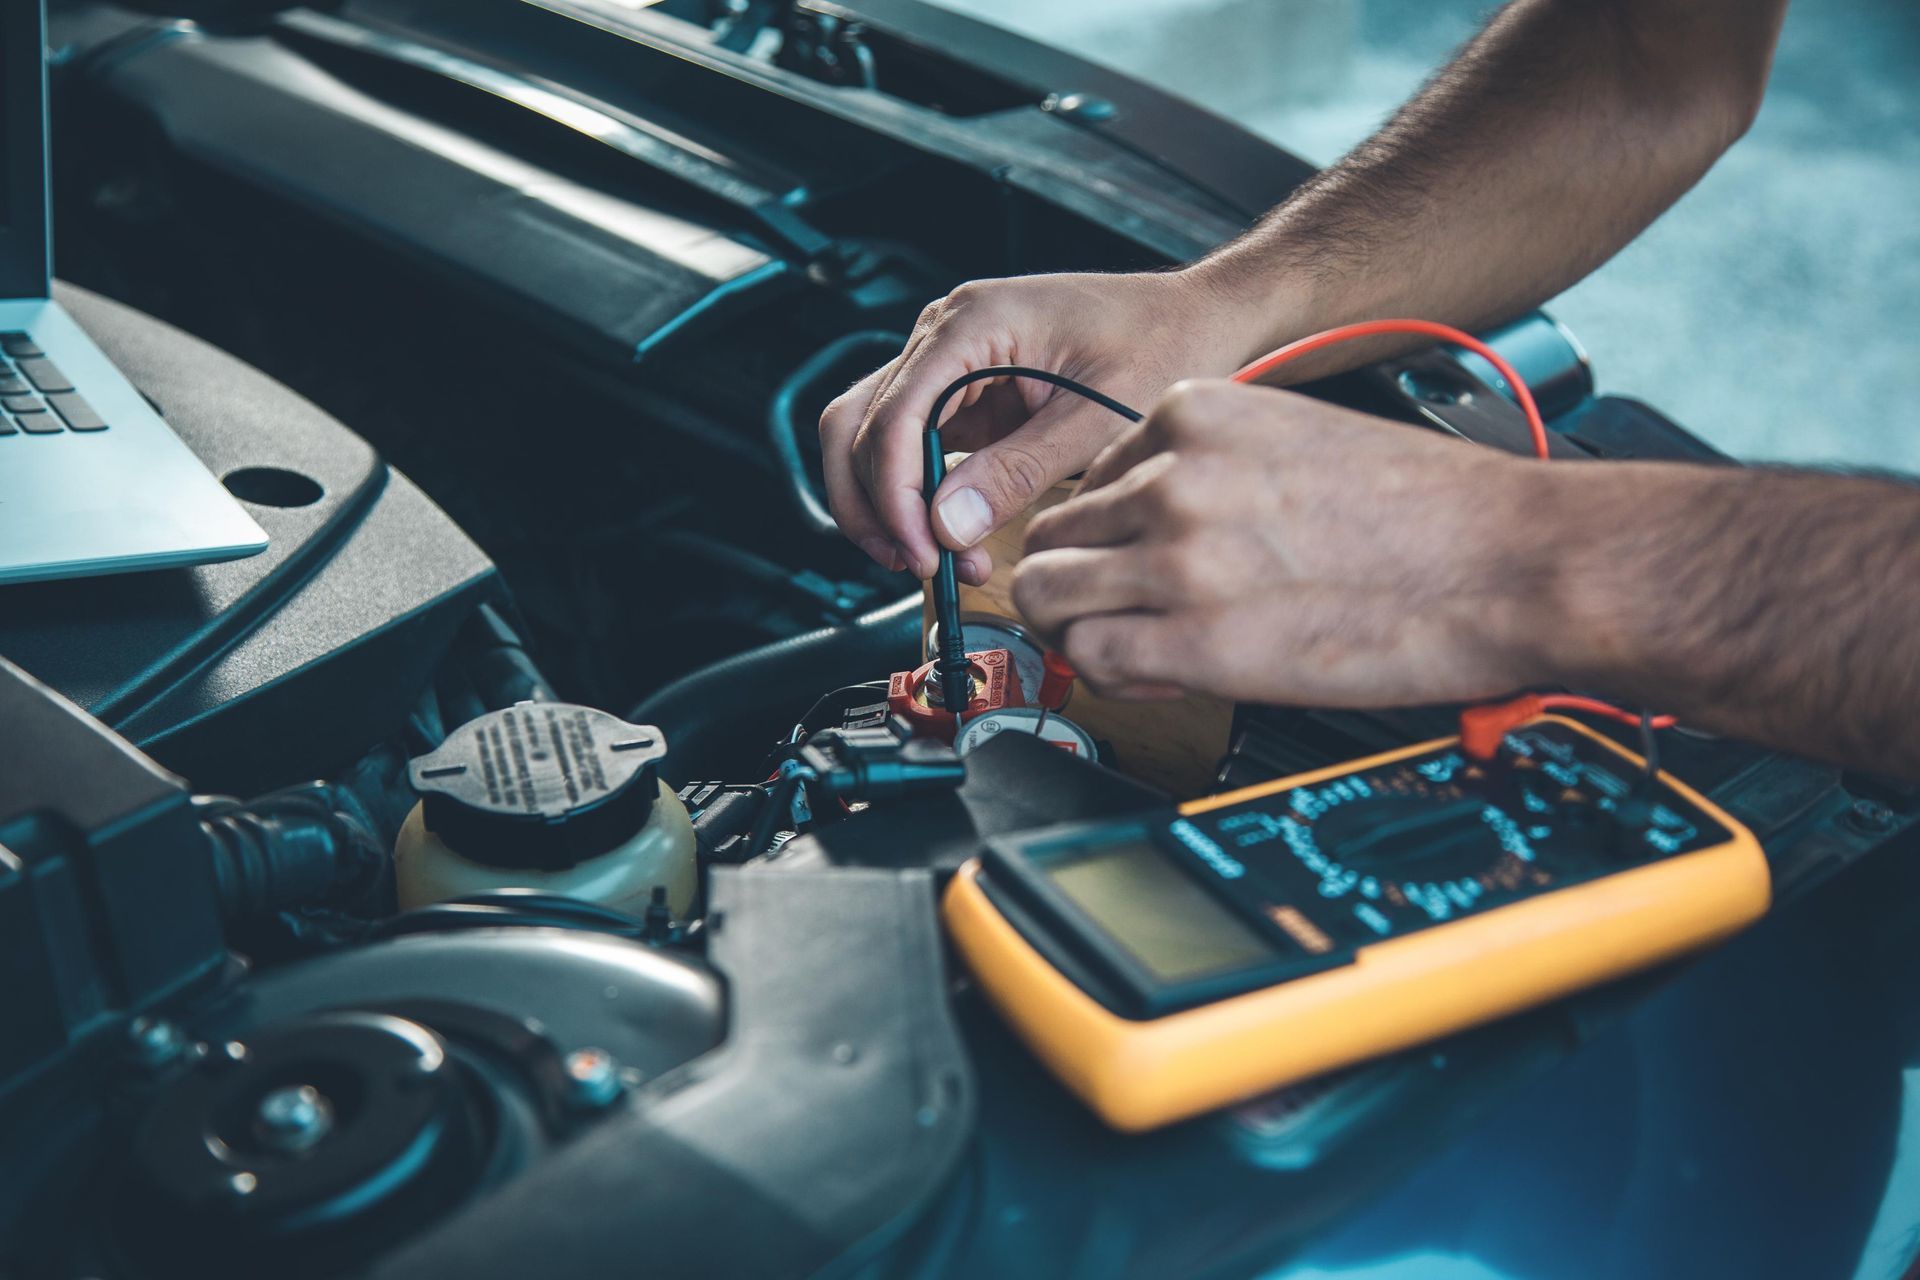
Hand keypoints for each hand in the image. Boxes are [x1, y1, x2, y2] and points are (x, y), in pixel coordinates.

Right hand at [818, 269, 1259, 582]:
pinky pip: (911, 448)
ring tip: (936, 561)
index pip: (892, 417)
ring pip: (871, 439)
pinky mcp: (964, 393)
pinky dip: (919, 498)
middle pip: (856, 426)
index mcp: (972, 322)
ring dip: (889, 506)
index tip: (924, 554)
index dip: (894, 497)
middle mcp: (945, 334)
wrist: (1198, 318)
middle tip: (918, 566)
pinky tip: (955, 538)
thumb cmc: (1163, 344)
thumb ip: (1018, 471)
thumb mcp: (1097, 420)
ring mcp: (949, 362)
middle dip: (875, 506)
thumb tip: (947, 525)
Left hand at [1013, 380, 1565, 706]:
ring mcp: (1177, 557)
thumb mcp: (1294, 442)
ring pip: (1048, 595)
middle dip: (1078, 584)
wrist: (1511, 561)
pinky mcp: (1194, 639)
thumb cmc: (1429, 513)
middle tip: (1124, 618)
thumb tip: (1148, 528)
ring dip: (1081, 632)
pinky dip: (1113, 676)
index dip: (1106, 538)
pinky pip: (1091, 658)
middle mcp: (1173, 476)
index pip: (1085, 481)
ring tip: (1143, 651)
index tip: (1137, 568)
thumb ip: (1208, 472)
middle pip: (1049, 537)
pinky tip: (1166, 678)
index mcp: (1196, 415)